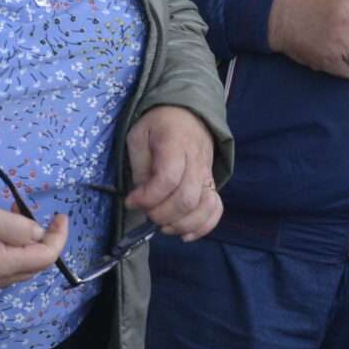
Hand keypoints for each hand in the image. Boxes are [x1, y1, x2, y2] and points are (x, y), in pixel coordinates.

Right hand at [0, 196, 68, 291]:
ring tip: (15, 214)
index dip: (59, 236)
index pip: (46, 257)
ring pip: (19, 267)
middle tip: (32, 211)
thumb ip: (16, 227)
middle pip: (35, 265)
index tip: (61, 216)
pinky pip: (3, 267)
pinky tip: (0, 230)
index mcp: (1, 267)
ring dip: (26, 243)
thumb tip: (39, 234)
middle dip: (43, 239)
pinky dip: (11, 249)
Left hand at [125, 106, 223, 240]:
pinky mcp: (212, 185)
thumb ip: (139, 166)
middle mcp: (196, 161)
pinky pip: (216, 210)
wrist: (187, 114)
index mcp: (174, 144)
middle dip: (162, 214)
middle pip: (187, 197)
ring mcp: (207, 174)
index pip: (168, 178)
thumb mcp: (138, 137)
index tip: (132, 200)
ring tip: (162, 225)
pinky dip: (202, 227)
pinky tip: (184, 234)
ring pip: (203, 207)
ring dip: (181, 224)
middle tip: (146, 213)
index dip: (148, 196)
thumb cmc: (157, 126)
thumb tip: (141, 198)